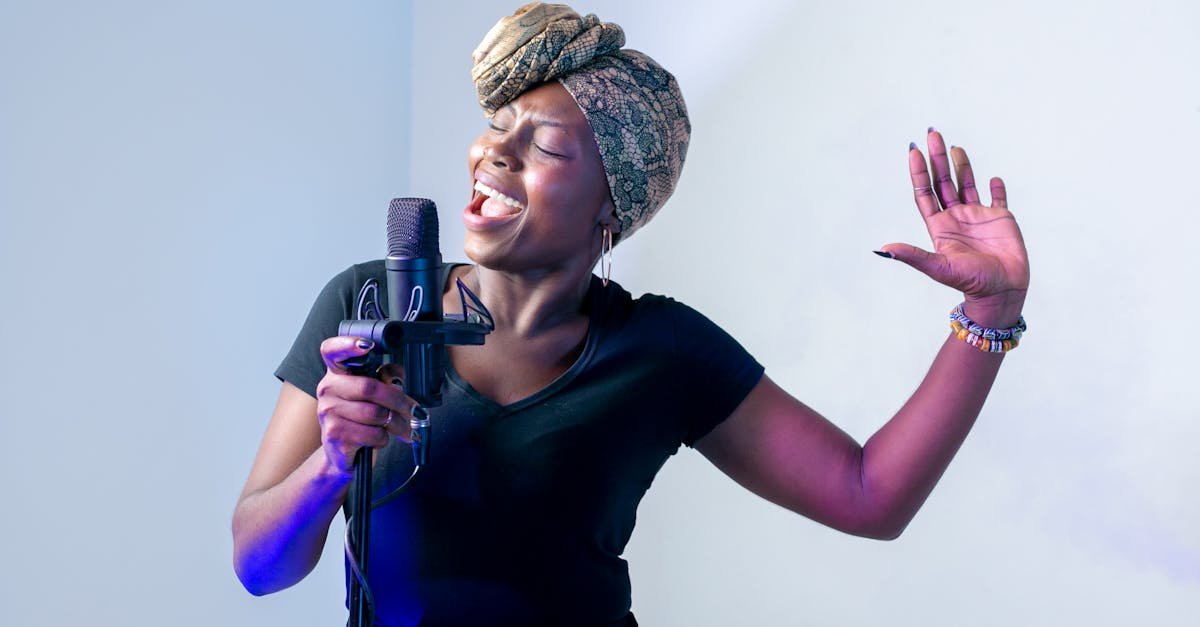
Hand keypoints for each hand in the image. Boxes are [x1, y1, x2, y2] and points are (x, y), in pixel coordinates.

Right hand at [315, 336, 413, 475]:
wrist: (341, 454)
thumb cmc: (361, 420)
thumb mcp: (375, 396)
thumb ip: (387, 379)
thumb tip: (397, 378)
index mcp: (336, 373)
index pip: (332, 350)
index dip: (347, 344)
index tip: (366, 345)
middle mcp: (327, 388)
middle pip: (370, 387)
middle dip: (399, 401)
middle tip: (415, 411)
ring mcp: (327, 411)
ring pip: (376, 413)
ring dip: (395, 423)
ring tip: (398, 428)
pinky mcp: (334, 433)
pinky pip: (373, 433)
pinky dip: (383, 439)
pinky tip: (377, 439)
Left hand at [879, 129, 1028, 325]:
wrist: (1002, 292)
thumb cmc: (971, 283)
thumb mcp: (938, 267)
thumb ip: (913, 256)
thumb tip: (883, 249)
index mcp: (940, 226)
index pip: (925, 193)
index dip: (918, 173)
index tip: (914, 150)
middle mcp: (956, 218)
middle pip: (944, 182)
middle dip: (937, 158)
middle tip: (932, 133)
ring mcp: (978, 217)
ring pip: (967, 184)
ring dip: (961, 165)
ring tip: (953, 145)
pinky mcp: (1001, 220)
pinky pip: (998, 199)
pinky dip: (996, 187)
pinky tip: (993, 177)